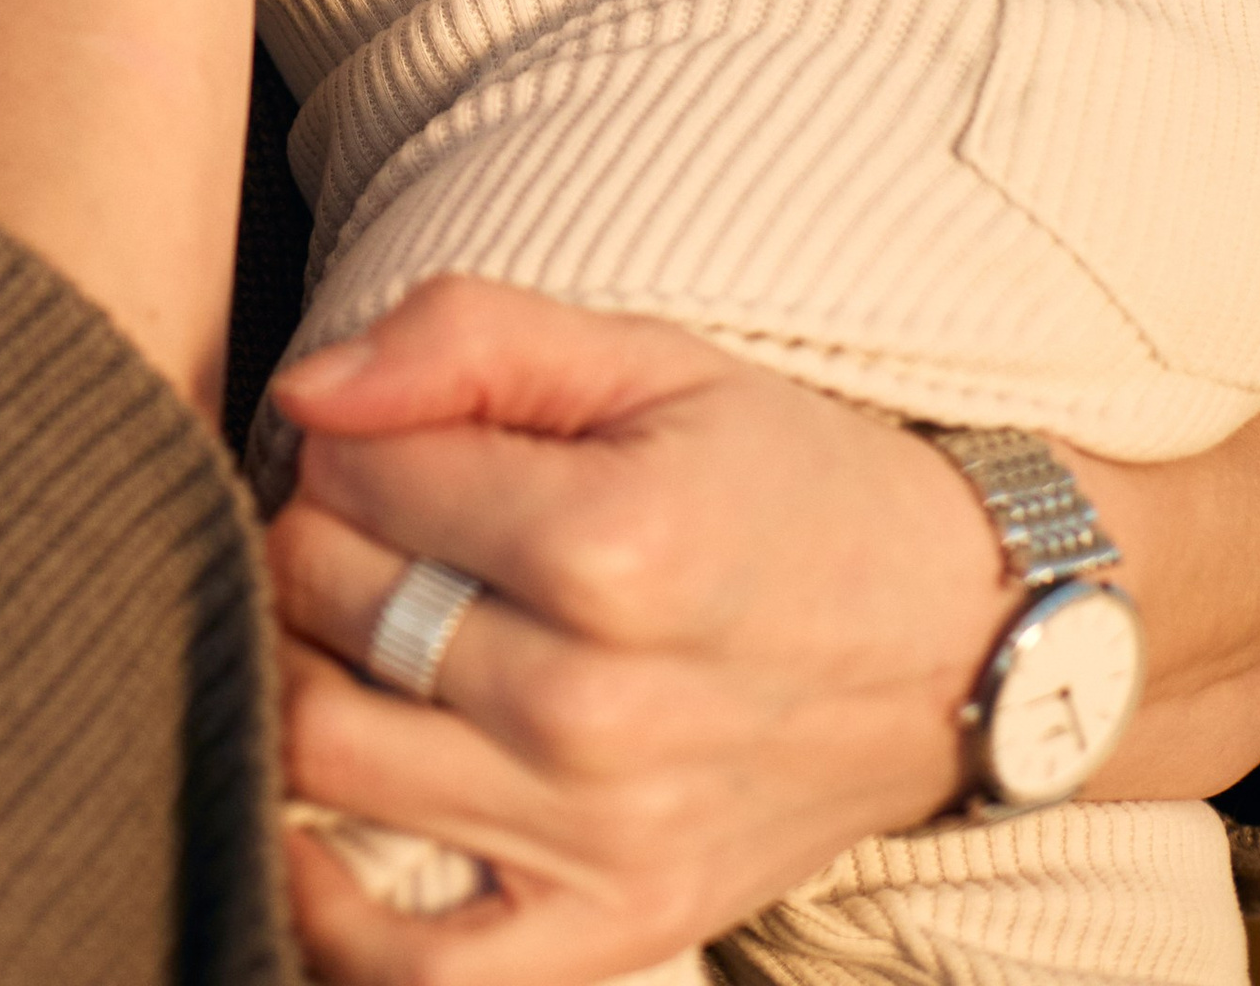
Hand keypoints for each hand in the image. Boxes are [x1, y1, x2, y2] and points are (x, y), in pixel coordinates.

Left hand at [264, 276, 1009, 982]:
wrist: (952, 645)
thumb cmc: (784, 485)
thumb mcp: (648, 357)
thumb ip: (470, 336)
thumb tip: (310, 393)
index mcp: (615, 546)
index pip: (355, 473)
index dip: (352, 435)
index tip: (403, 438)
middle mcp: (600, 708)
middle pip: (325, 601)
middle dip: (320, 534)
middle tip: (386, 521)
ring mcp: (603, 838)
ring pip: (323, 749)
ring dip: (306, 666)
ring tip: (367, 629)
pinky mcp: (614, 930)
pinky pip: (409, 967)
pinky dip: (325, 903)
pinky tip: (313, 818)